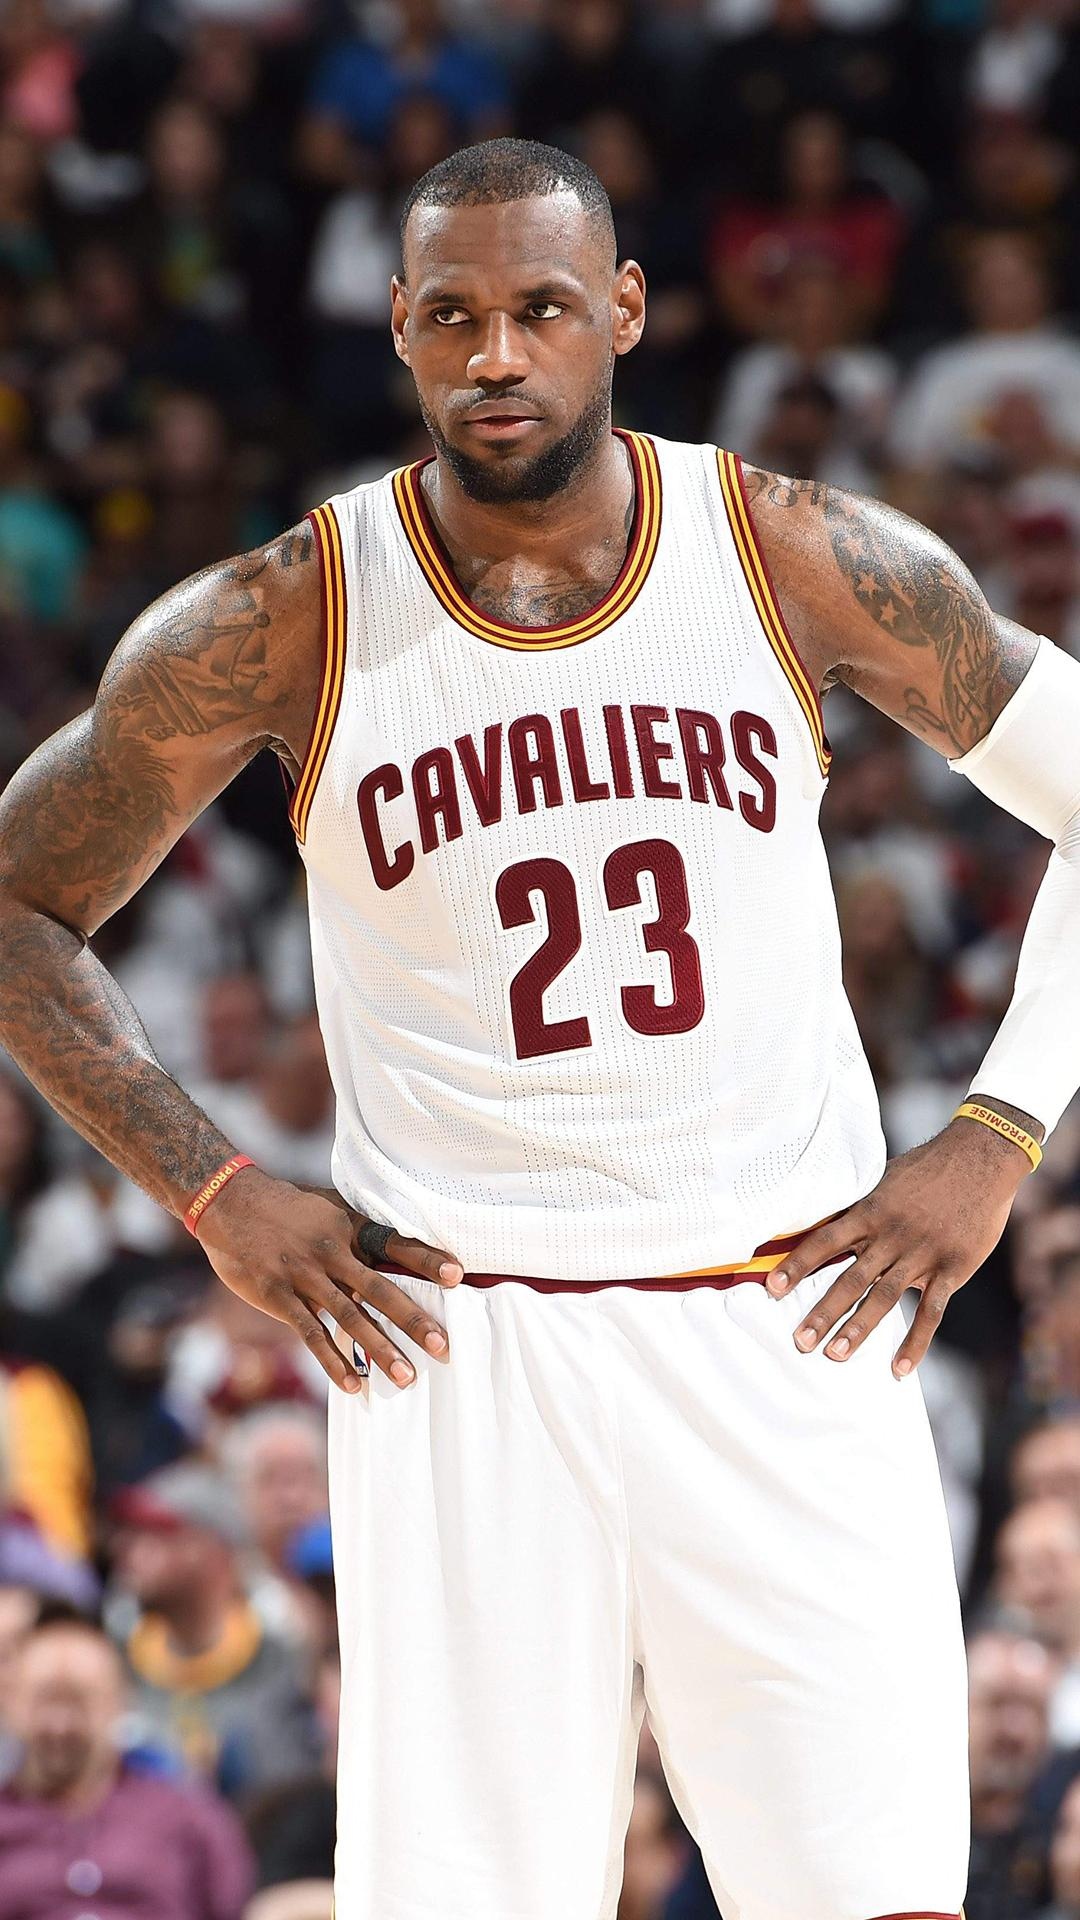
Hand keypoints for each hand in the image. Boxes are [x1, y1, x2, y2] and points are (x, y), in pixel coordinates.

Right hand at [194, 1166, 461, 1393]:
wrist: (229, 1203)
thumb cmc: (287, 1209)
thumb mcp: (328, 1210)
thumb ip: (358, 1234)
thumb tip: (395, 1256)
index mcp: (348, 1228)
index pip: (395, 1244)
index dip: (426, 1259)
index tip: (458, 1274)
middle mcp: (331, 1252)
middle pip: (380, 1290)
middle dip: (414, 1320)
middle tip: (444, 1347)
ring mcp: (304, 1275)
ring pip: (349, 1318)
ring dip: (379, 1350)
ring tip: (405, 1377)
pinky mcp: (279, 1296)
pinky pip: (311, 1334)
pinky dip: (333, 1361)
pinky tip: (353, 1385)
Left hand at [764, 1118, 1030, 1376]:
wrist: (980, 1158)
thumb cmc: (927, 1168)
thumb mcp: (885, 1179)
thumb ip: (860, 1206)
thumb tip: (825, 1220)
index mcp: (871, 1211)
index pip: (824, 1241)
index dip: (797, 1265)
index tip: (771, 1289)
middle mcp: (891, 1235)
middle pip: (850, 1279)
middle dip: (822, 1312)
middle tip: (800, 1342)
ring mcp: (922, 1254)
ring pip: (884, 1298)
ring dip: (858, 1329)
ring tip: (834, 1356)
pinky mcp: (951, 1269)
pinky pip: (931, 1312)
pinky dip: (915, 1342)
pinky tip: (899, 1369)